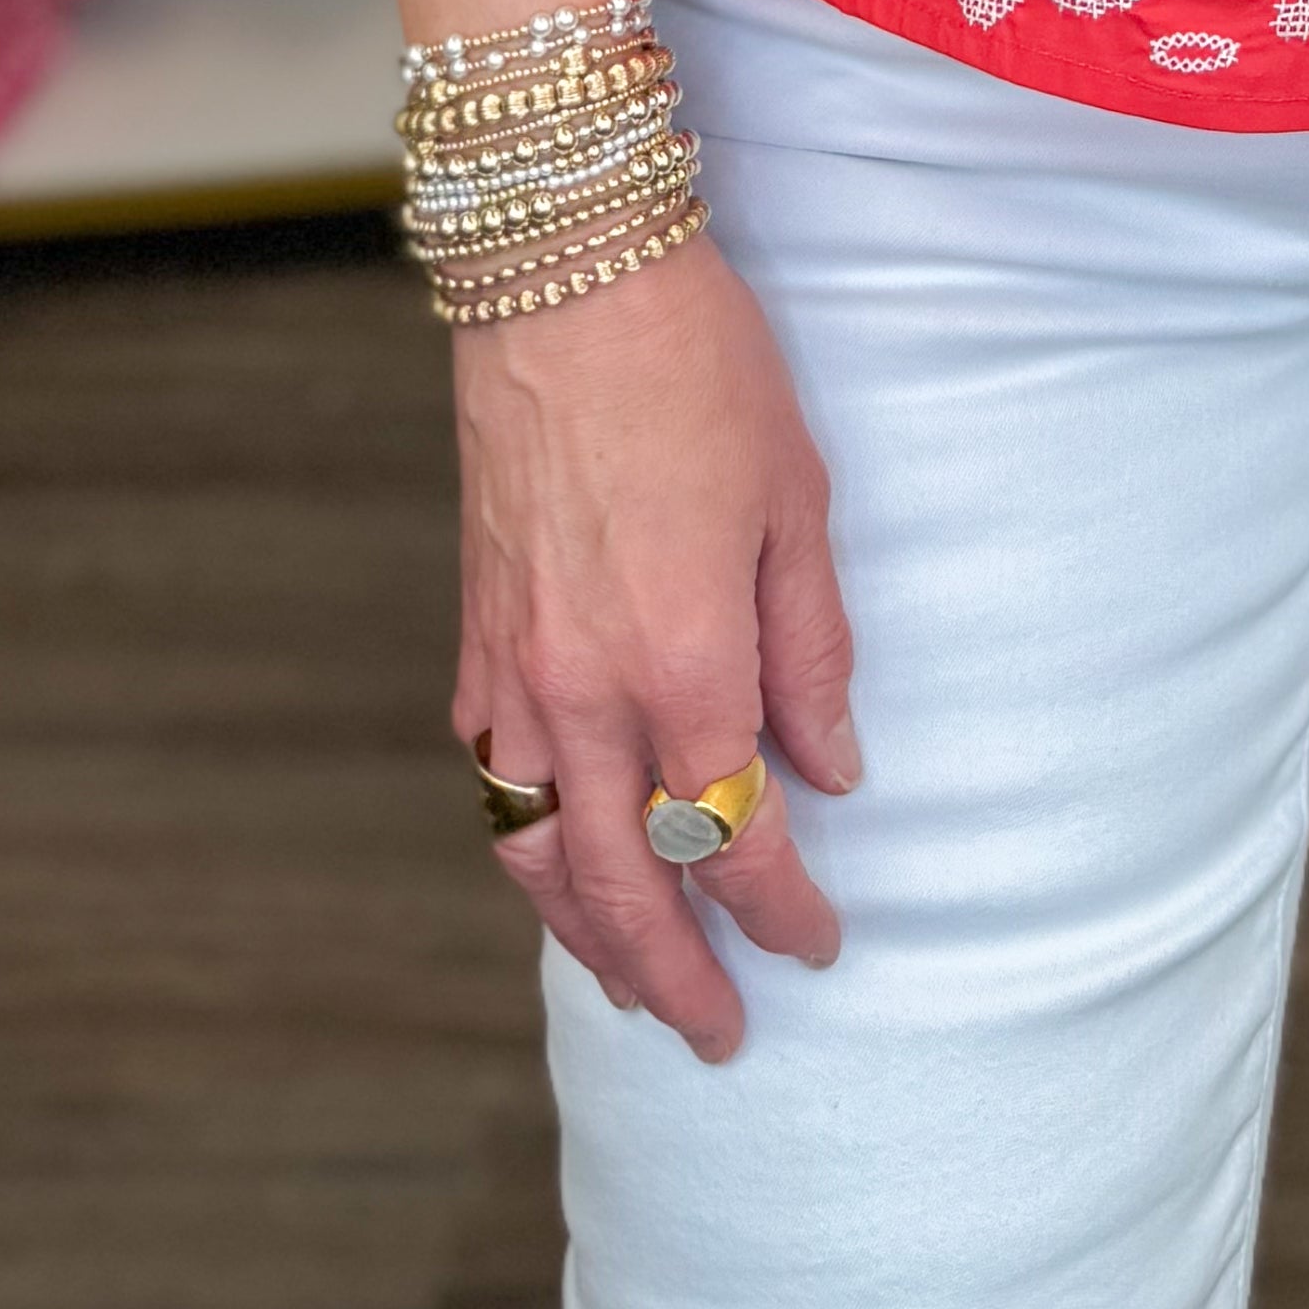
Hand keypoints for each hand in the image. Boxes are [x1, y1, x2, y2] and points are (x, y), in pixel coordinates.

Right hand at [453, 233, 859, 1056]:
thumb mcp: (796, 503)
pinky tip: (554, 868)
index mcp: (685, 660)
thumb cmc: (699, 370)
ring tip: (632, 986)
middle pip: (625, 882)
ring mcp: (517, 670)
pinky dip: (522, 850)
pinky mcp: (476, 636)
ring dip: (587, 937)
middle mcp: (588, 690)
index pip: (736, 834)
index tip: (818, 945)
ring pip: (538, 856)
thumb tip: (832, 769)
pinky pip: (491, 782)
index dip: (781, 905)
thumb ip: (810, 651)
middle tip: (721, 1032)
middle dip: (678, 973)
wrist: (565, 276)